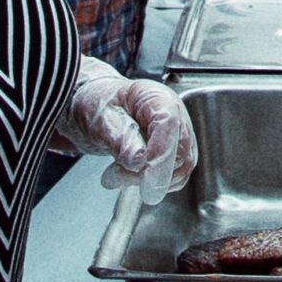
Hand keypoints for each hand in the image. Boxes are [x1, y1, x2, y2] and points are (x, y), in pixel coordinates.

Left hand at [64, 65, 197, 203]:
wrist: (100, 112)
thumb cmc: (100, 107)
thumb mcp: (100, 117)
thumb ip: (118, 137)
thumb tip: (138, 160)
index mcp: (156, 98)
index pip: (168, 125)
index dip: (160, 155)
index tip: (146, 181)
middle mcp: (176, 114)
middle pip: (179, 151)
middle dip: (149, 173)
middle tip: (113, 177)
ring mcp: (180, 135)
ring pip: (181, 168)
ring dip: (150, 181)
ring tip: (116, 176)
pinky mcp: (178, 153)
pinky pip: (176, 175)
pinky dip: (154, 184)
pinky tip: (129, 177)